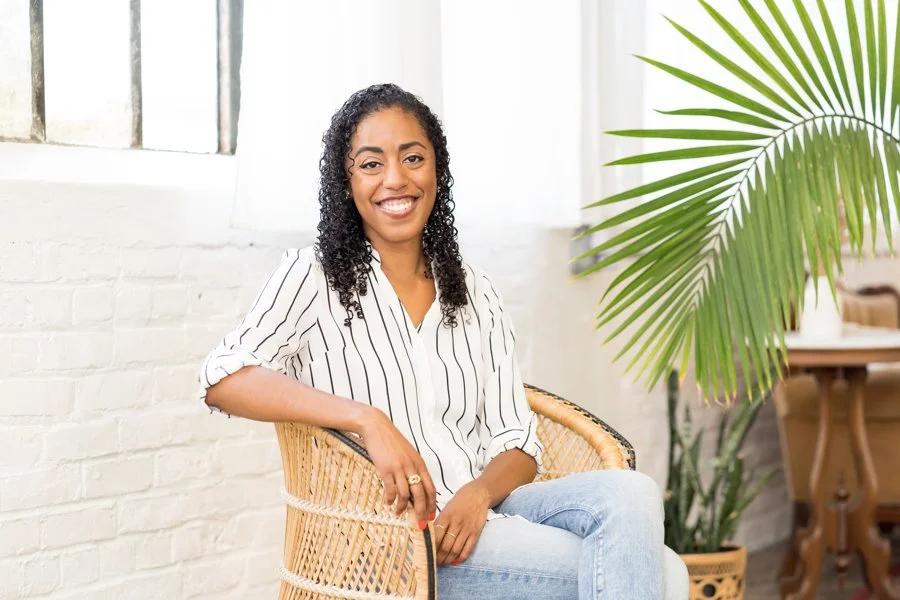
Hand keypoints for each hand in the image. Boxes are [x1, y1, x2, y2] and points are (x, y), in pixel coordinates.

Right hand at [358, 408, 436, 525]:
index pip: (430, 488)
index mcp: (420, 464)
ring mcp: (399, 468)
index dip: (431, 503)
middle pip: (421, 495)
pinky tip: (388, 503)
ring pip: (405, 495)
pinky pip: (391, 490)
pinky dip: (390, 499)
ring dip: (402, 507)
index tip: (430, 515)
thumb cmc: (392, 442)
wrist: (377, 427)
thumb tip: (415, 487)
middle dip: (421, 511)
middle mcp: (412, 467)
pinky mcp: (386, 469)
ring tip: (398, 513)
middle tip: (419, 523)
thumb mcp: (408, 454)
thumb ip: (413, 468)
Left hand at [433, 481, 490, 564]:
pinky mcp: (476, 533)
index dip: (430, 548)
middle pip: (445, 546)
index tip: (426, 554)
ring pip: (455, 550)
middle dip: (438, 558)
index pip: (435, 536)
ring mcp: (467, 529)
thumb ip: (438, 523)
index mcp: (446, 516)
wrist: (477, 495)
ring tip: (443, 562)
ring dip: (448, 559)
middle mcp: (456, 523)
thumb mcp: (445, 509)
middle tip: (434, 562)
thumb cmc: (458, 503)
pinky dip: (460, 558)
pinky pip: (467, 550)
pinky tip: (455, 561)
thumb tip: (427, 539)